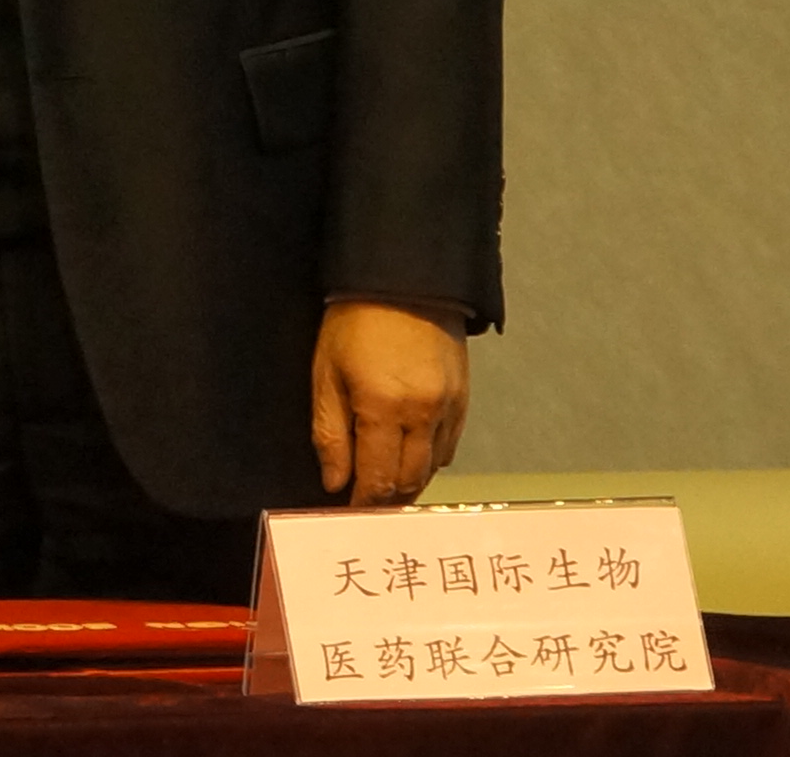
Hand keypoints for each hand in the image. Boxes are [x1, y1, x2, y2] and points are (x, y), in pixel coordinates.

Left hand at [311, 300, 469, 505]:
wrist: (403, 278)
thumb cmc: (354, 321)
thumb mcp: (326, 373)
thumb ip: (329, 432)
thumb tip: (334, 482)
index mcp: (383, 408)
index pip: (378, 479)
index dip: (363, 502)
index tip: (350, 510)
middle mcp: (422, 414)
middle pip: (409, 481)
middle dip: (387, 499)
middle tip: (367, 505)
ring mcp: (448, 407)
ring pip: (432, 468)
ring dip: (409, 482)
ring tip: (387, 486)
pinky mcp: (463, 398)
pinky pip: (450, 447)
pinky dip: (430, 460)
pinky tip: (412, 457)